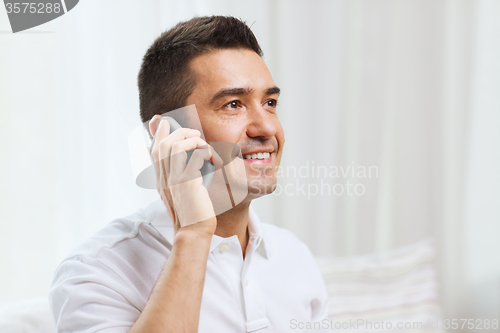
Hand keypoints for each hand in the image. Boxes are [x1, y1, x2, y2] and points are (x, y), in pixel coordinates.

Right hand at [149, 115, 221, 236]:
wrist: (194, 231)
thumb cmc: (193, 213)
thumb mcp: (183, 192)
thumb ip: (182, 175)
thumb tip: (190, 159)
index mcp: (162, 179)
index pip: (154, 150)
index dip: (158, 133)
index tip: (164, 121)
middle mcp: (165, 178)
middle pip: (163, 144)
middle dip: (180, 132)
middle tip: (196, 134)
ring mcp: (174, 179)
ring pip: (176, 145)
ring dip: (194, 140)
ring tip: (206, 149)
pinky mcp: (188, 182)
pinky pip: (195, 155)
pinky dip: (205, 152)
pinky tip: (214, 161)